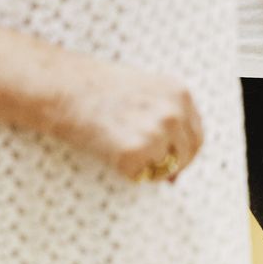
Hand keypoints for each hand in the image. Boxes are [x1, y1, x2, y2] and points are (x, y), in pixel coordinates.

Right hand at [56, 59, 204, 182]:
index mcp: (180, 93)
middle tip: (150, 169)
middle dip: (171, 166)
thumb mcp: (143, 96)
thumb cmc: (98, 90)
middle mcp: (175, 112)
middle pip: (188, 154)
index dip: (182, 151)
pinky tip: (107, 150)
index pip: (196, 134)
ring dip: (147, 169)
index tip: (169, 160)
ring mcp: (157, 132)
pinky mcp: (136, 151)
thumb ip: (163, 124)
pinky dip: (124, 172)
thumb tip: (176, 175)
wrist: (65, 88)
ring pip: (165, 168)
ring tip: (119, 149)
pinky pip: (138, 175)